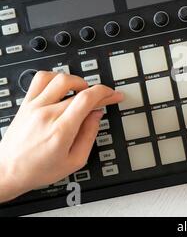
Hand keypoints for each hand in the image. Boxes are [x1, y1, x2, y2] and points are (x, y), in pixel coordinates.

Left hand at [0, 71, 122, 202]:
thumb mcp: (74, 161)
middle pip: (79, 90)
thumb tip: (97, 115)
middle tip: (103, 98)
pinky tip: (62, 86)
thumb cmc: (38, 170)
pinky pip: (40, 79)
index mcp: (61, 130)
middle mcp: (46, 114)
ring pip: (60, 79)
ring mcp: (34, 107)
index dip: (105, 93)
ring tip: (82, 91)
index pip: (87, 99)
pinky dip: (55, 77)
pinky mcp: (26, 104)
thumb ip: (89, 135)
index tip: (113, 95)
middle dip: (97, 92)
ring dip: (77, 81)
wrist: (7, 172)